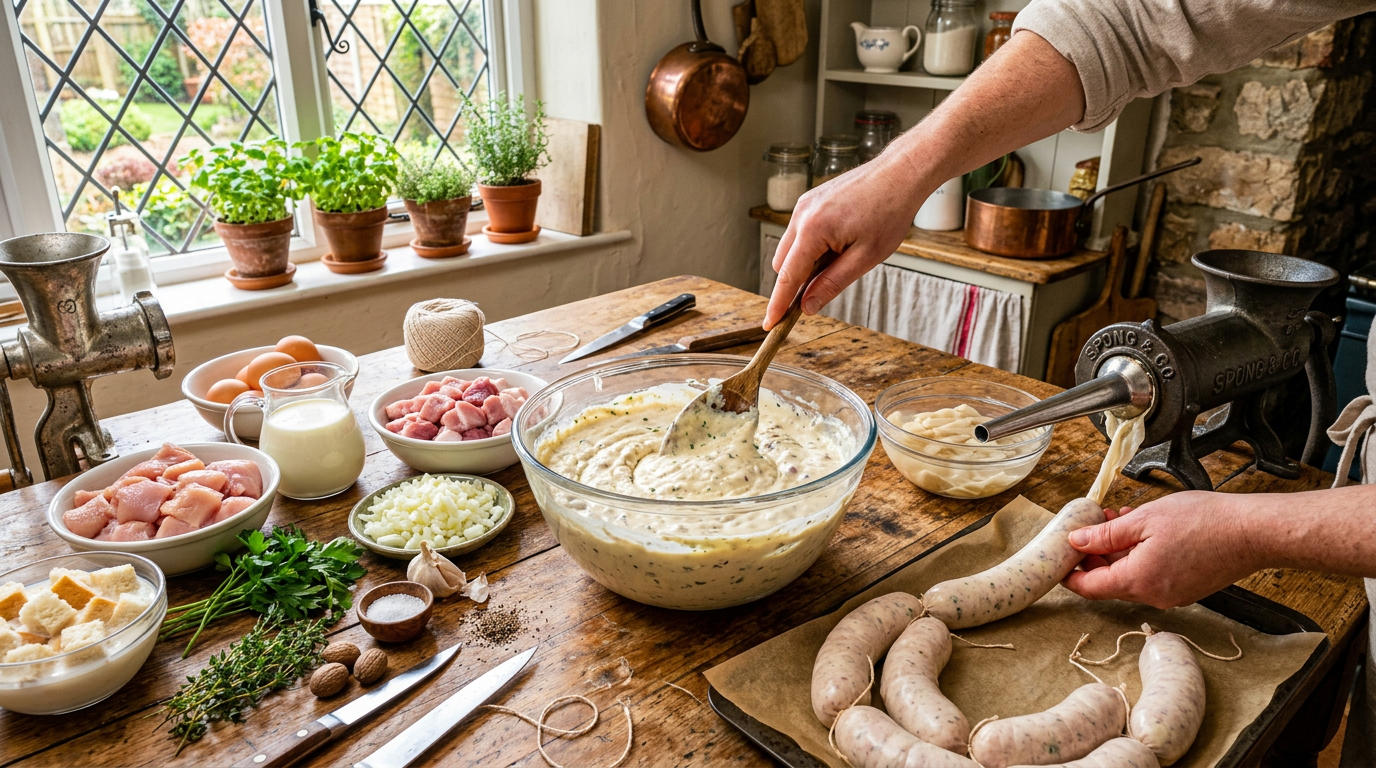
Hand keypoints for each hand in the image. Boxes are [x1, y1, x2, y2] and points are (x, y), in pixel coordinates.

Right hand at [764, 151, 933, 328]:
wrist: (900, 174)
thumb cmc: (889, 212)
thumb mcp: (865, 258)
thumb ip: (832, 283)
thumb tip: (807, 306)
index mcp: (813, 230)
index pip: (787, 277)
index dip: (778, 304)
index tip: (769, 324)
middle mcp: (801, 215)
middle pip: (782, 264)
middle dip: (796, 281)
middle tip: (828, 284)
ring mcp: (804, 204)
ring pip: (790, 248)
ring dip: (805, 262)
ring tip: (843, 255)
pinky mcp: (810, 200)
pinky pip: (800, 232)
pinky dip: (811, 245)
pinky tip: (840, 241)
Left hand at [1062, 492, 1261, 608]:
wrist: (1252, 533)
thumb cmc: (1203, 522)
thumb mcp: (1143, 520)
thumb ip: (1105, 535)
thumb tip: (1077, 542)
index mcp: (1138, 581)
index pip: (1090, 588)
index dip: (1070, 574)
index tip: (1060, 559)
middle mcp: (1154, 595)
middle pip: (1109, 582)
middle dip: (1096, 555)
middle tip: (1093, 525)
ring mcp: (1172, 595)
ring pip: (1131, 576)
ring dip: (1119, 551)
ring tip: (1120, 519)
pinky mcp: (1187, 588)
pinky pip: (1152, 575)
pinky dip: (1140, 555)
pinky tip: (1143, 530)